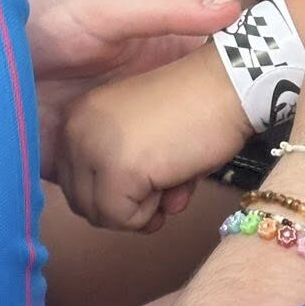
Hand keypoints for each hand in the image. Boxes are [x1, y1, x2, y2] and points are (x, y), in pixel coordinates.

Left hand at [25, 0, 239, 190]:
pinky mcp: (56, 164)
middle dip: (174, 180)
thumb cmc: (50, 18)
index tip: (213, 152)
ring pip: (127, 183)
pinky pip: (89, 197)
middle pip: (158, 155)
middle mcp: (116, 112)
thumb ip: (169, 10)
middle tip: (181, 193)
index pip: (182, 109)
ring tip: (161, 207)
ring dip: (143, 201)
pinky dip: (108, 210)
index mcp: (138, 75)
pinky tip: (127, 214)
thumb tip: (233, 10)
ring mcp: (87, 141)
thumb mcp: (114, 11)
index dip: (202, 132)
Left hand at [54, 41, 252, 232]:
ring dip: (142, 209)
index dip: (119, 188)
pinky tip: (176, 181)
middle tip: (165, 180)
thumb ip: (119, 166)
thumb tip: (117, 216)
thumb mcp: (141, 132)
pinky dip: (154, 213)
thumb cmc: (197, 108)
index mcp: (80, 115)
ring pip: (102, 214)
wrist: (228, 86)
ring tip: (172, 179)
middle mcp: (76, 129)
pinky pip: (124, 219)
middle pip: (85, 202)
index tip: (153, 169)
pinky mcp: (118, 170)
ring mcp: (93, 149)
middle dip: (128, 203)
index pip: (79, 181)